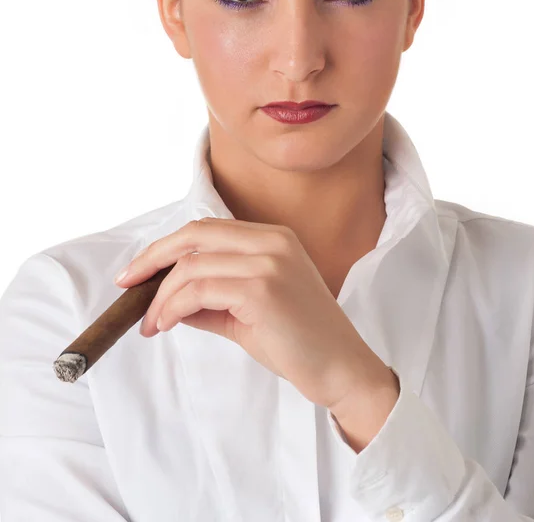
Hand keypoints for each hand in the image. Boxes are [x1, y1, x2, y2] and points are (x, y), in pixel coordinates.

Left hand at [114, 217, 387, 410]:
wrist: (340, 367)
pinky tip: (166, 325)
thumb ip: (210, 298)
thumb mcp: (247, 311)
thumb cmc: (297, 341)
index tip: (139, 271)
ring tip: (152, 323)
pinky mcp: (263, 289)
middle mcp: (272, 241)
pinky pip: (200, 291)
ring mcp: (270, 262)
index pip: (206, 230)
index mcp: (273, 238)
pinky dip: (173, 308)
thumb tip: (164, 299)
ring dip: (161, 296)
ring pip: (192, 266)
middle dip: (153, 259)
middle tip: (128, 286)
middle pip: (195, 236)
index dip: (166, 247)